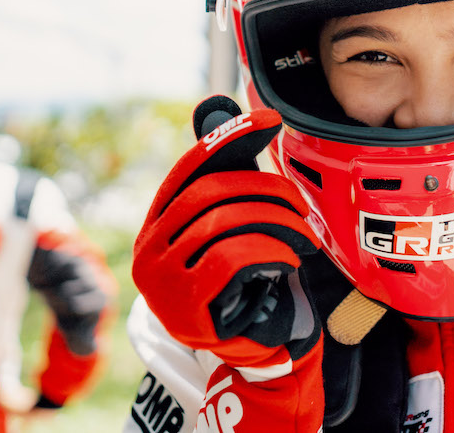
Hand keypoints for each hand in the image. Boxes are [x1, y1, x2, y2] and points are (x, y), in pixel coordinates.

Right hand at [132, 96, 321, 368]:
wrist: (254, 350)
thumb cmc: (247, 282)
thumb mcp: (237, 225)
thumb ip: (227, 174)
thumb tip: (219, 104)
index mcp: (158, 224)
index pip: (190, 170)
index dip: (229, 141)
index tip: (271, 122)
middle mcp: (149, 249)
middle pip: (209, 193)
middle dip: (265, 189)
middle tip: (300, 204)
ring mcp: (161, 281)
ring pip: (223, 223)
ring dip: (276, 223)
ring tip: (303, 238)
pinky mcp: (185, 307)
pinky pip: (231, 258)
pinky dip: (268, 250)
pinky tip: (287, 260)